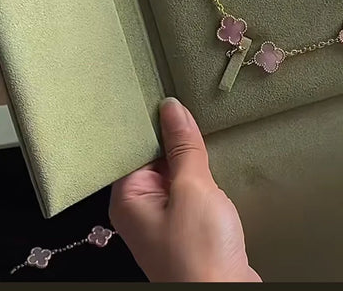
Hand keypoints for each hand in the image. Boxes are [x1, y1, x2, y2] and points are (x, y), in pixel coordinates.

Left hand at [109, 97, 260, 281]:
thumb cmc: (200, 248)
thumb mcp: (192, 187)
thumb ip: (182, 147)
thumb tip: (171, 107)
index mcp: (128, 198)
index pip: (133, 148)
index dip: (150, 122)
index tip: (164, 94)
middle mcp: (141, 208)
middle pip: (155, 159)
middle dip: (174, 137)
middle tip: (189, 103)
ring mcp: (166, 218)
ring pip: (176, 173)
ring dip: (190, 155)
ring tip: (202, 124)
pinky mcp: (188, 226)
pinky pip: (190, 189)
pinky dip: (201, 174)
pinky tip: (213, 157)